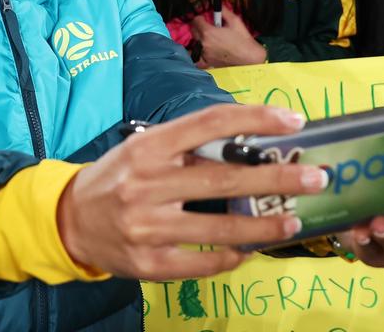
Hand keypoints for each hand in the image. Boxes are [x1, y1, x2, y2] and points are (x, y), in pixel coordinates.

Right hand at [56, 104, 329, 279]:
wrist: (68, 221)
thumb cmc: (116, 178)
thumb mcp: (142, 150)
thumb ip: (186, 147)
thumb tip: (249, 144)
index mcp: (148, 147)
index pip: (209, 124)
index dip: (254, 119)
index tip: (293, 120)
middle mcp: (147, 183)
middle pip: (223, 177)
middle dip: (276, 178)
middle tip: (315, 177)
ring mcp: (146, 227)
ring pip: (219, 227)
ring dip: (263, 225)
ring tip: (293, 222)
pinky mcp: (147, 263)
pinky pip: (201, 262)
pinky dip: (230, 257)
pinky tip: (248, 251)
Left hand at [190, 8, 266, 68]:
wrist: (250, 58)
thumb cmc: (243, 40)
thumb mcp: (235, 21)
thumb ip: (224, 11)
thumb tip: (218, 5)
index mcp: (208, 32)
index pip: (196, 20)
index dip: (200, 17)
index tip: (204, 17)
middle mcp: (203, 43)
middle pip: (193, 31)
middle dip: (198, 26)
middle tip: (206, 26)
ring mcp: (204, 54)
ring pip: (194, 43)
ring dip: (198, 39)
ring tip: (207, 38)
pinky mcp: (208, 62)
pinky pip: (196, 59)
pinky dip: (197, 54)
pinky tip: (202, 51)